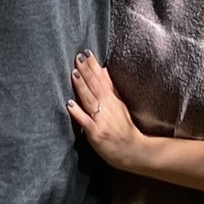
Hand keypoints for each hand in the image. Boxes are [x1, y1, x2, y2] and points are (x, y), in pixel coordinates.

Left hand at [67, 51, 149, 172]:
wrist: (134, 151)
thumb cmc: (124, 128)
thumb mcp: (120, 105)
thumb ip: (111, 88)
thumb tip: (103, 70)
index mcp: (113, 100)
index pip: (102, 79)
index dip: (94, 66)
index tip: (86, 52)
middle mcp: (108, 108)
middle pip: (96, 87)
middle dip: (87, 71)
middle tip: (77, 57)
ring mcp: (102, 121)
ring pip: (91, 100)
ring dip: (82, 87)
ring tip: (74, 73)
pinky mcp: (97, 134)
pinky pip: (86, 122)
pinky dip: (78, 113)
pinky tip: (69, 104)